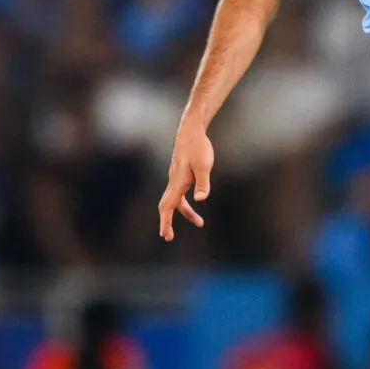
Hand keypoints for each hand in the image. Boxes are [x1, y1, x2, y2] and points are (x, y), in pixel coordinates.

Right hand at [158, 118, 214, 240]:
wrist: (191, 131)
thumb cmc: (198, 147)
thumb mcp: (204, 166)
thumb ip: (203, 184)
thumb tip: (201, 200)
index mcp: (177, 183)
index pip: (168, 206)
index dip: (165, 221)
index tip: (165, 235)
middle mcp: (173, 182)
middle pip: (167, 206)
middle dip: (167, 222)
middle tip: (169, 237)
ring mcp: (175, 178)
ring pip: (176, 201)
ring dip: (185, 213)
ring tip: (200, 223)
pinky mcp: (179, 174)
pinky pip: (179, 194)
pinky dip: (185, 203)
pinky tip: (195, 202)